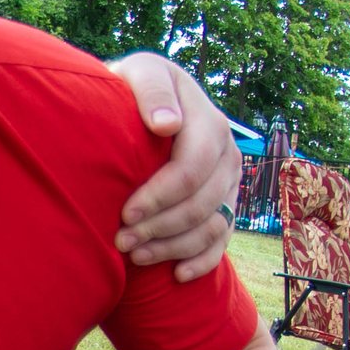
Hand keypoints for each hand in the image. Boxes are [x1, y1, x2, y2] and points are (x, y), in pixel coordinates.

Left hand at [107, 53, 240, 280]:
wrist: (136, 106)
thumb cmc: (130, 90)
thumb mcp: (138, 74)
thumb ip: (151, 91)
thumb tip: (167, 125)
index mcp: (207, 120)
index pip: (193, 167)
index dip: (161, 196)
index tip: (125, 213)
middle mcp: (226, 152)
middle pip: (203, 201)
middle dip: (162, 227)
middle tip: (121, 241)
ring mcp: (228, 180)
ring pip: (213, 224)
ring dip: (175, 247)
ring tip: (135, 256)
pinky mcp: (224, 202)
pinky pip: (223, 239)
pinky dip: (202, 261)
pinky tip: (176, 275)